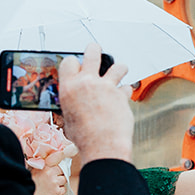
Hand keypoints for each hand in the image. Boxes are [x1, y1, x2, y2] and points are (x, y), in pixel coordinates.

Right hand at [30, 164, 67, 194]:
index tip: (55, 171)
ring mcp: (54, 182)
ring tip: (53, 186)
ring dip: (60, 182)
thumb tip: (44, 162)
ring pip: (64, 179)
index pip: (56, 164)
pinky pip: (64, 189)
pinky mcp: (57, 191)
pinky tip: (53, 191)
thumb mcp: (30, 172)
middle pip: (62, 171)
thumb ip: (38, 166)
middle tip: (54, 179)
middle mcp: (50, 173)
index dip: (56, 168)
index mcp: (43, 167)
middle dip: (59, 175)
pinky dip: (60, 190)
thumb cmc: (27, 186)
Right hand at [58, 42, 133, 164]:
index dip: (74, 62)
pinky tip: (123, 96)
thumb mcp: (68, 120)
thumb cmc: (83, 137)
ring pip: (117, 66)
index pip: (70, 61)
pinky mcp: (121, 95)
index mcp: (68, 87)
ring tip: (120, 69)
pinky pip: (126, 87)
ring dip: (119, 67)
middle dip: (95, 49)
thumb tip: (71, 107)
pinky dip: (125, 91)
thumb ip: (71, 106)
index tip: (78, 63)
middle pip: (93, 53)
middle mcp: (87, 82)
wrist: (102, 146)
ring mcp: (106, 87)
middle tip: (97, 48)